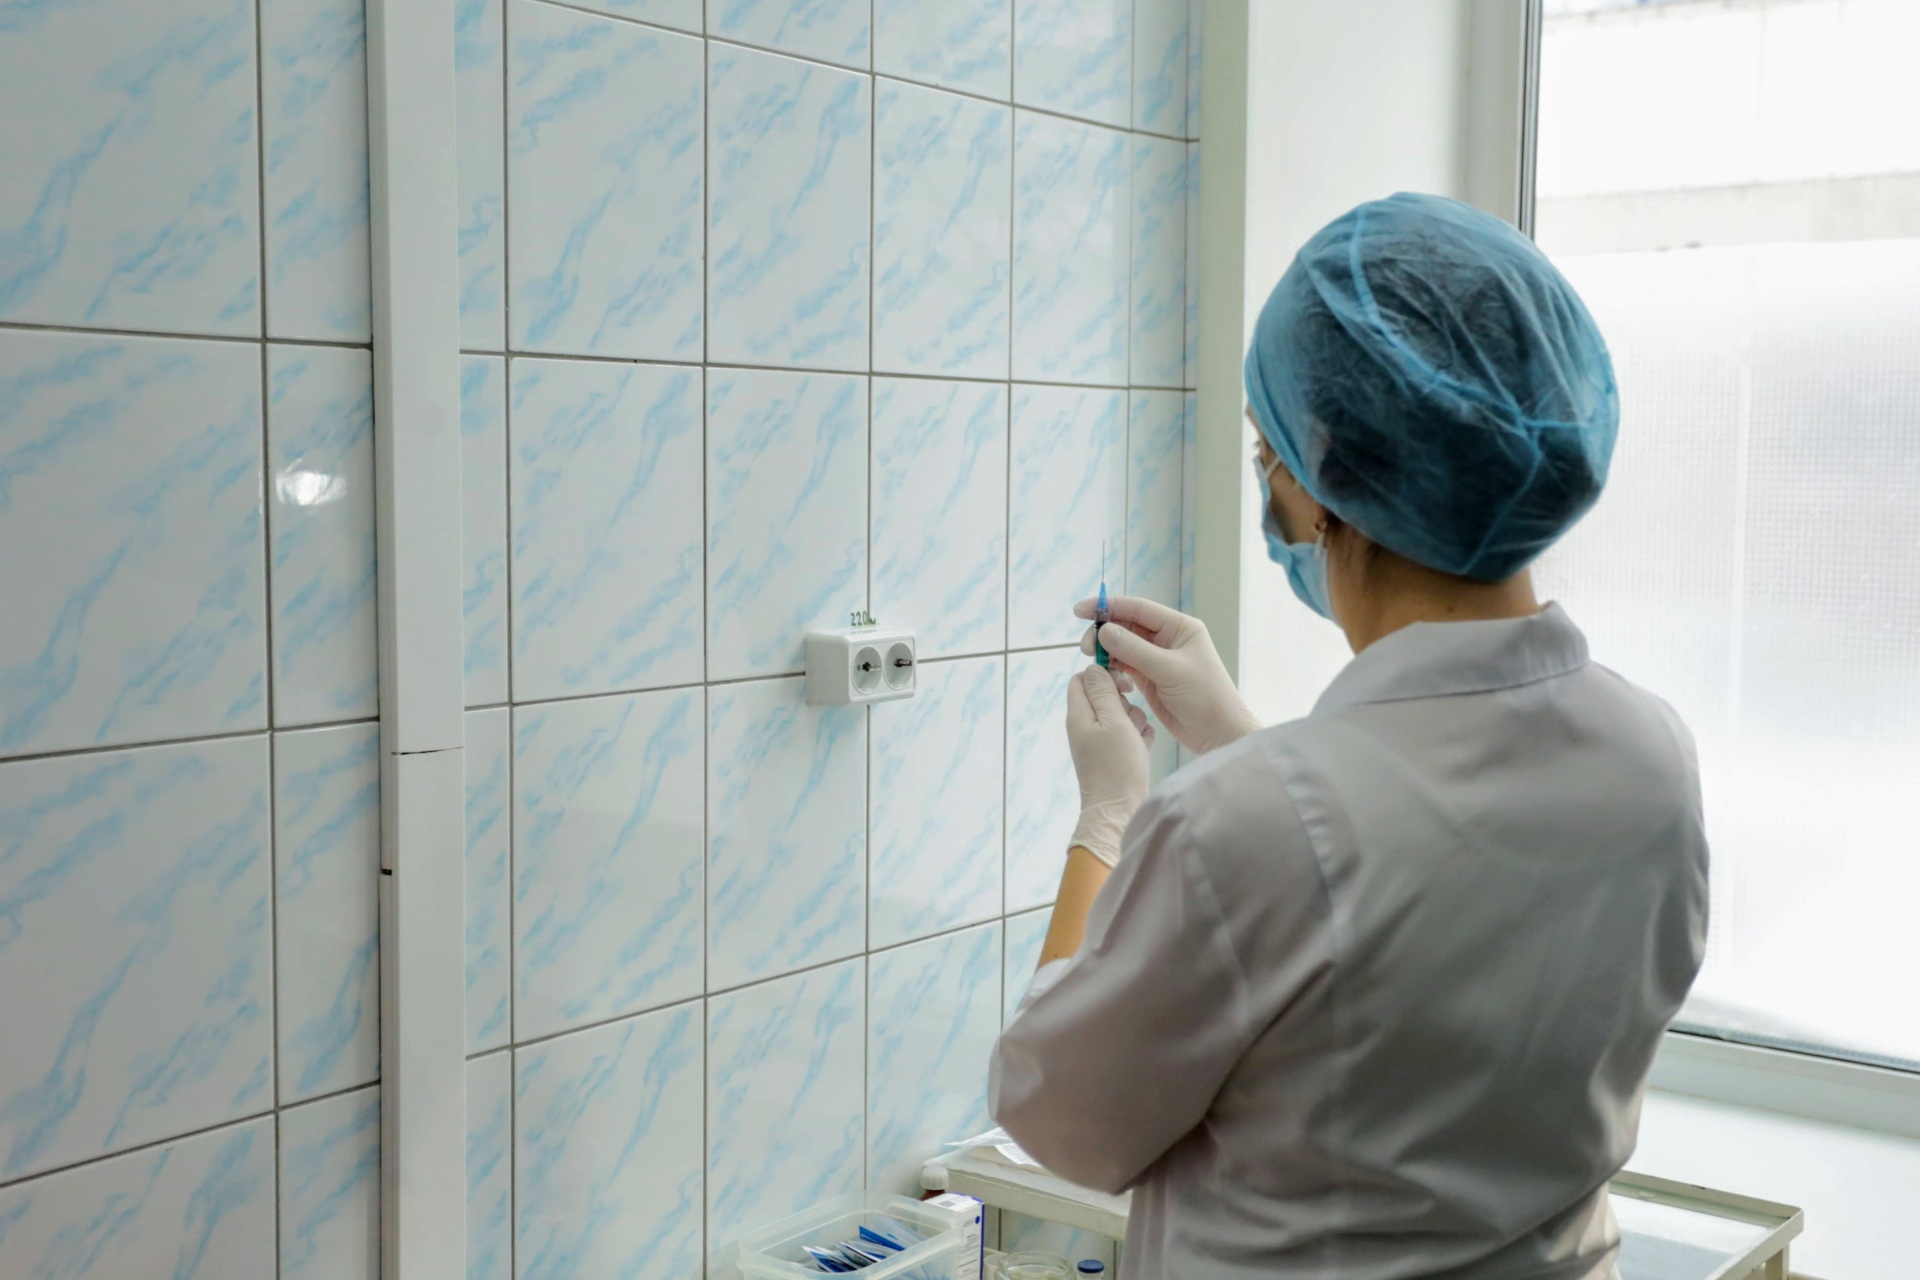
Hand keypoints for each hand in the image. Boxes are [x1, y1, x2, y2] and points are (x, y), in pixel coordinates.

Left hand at [1064, 666, 1152, 867]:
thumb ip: (1103, 692)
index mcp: (1079, 715)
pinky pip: (1128, 734)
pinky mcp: (1114, 755)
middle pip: (1104, 696)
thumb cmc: (1116, 766)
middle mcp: (1086, 727)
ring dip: (1134, 719)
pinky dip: (1138, 737)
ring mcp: (1099, 742)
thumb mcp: (1112, 721)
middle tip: (1131, 713)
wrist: (1119, 810)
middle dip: (1123, 700)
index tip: (1123, 683)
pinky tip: (1144, 746)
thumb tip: (1094, 668)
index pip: (1082, 679)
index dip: (1102, 675)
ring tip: (1137, 735)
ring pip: (1120, 715)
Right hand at [1076, 595, 1260, 754]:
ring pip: (1123, 646)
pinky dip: (1111, 666)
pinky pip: (1124, 665)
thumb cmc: (1205, 697)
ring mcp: (1157, 658)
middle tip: (1085, 647)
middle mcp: (1167, 638)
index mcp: (1179, 627)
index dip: (1108, 606)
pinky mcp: (1149, 678)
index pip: (1138, 608)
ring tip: (1091, 660)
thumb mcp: (1170, 670)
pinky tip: (1104, 673)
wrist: (1218, 734)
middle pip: (1127, 625)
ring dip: (1105, 650)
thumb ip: (1135, 650)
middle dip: (1104, 631)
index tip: (1080, 610)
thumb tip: (1104, 631)